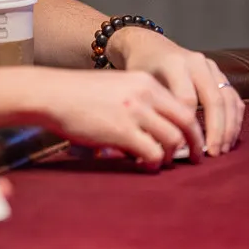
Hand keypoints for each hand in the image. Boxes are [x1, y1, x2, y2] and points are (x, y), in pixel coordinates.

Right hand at [32, 68, 205, 168]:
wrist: (52, 94)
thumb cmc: (79, 94)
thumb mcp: (117, 87)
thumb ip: (140, 101)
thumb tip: (157, 127)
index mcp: (145, 82)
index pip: (183, 106)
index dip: (193, 127)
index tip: (193, 140)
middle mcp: (145, 94)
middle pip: (186, 122)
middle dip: (195, 144)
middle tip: (196, 158)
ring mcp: (135, 112)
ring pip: (173, 140)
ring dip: (171, 156)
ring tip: (162, 162)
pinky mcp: (122, 131)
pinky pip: (152, 153)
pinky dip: (154, 163)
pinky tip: (145, 166)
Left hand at [110, 28, 244, 155]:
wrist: (150, 46)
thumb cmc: (142, 68)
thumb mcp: (140, 84)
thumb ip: (153, 107)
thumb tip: (161, 143)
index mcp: (175, 63)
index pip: (187, 99)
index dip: (187, 125)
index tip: (185, 146)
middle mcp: (197, 63)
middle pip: (213, 100)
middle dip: (216, 130)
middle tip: (212, 154)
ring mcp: (211, 67)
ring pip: (228, 100)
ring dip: (229, 128)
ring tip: (222, 149)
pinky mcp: (220, 73)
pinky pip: (234, 98)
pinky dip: (235, 119)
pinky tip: (228, 137)